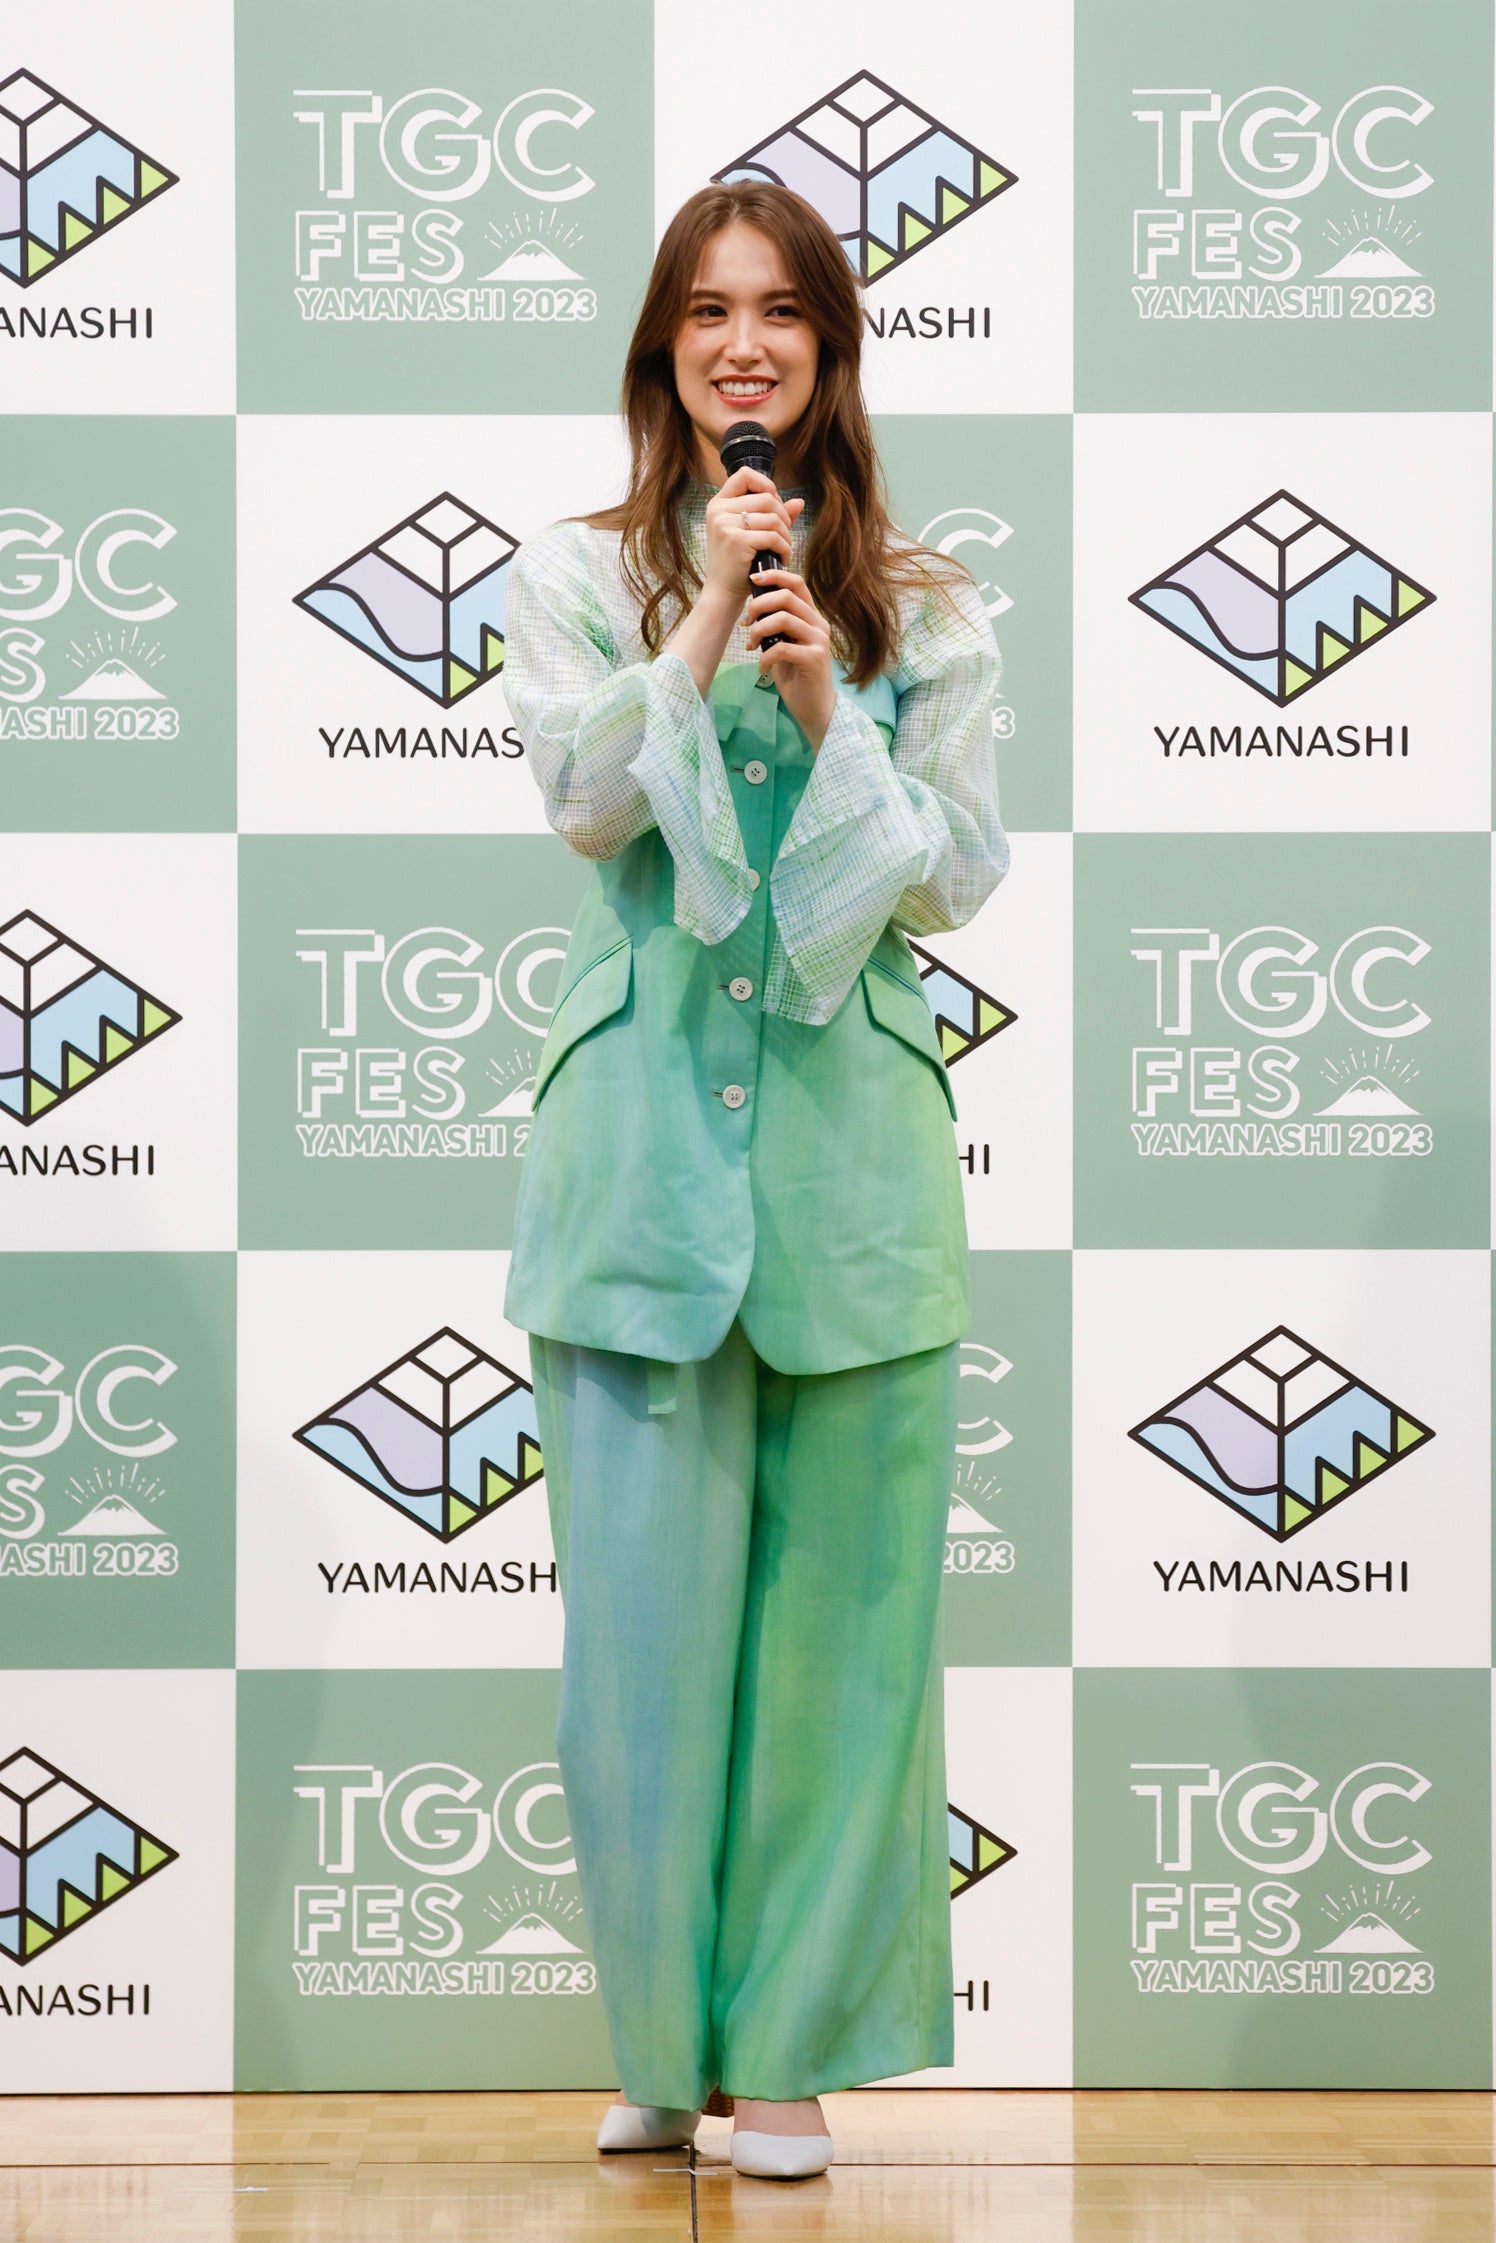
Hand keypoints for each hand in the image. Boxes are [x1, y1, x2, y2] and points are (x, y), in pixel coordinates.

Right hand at [701, 467, 803, 610]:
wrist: (723, 593)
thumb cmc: (739, 564)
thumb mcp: (753, 534)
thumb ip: (774, 516)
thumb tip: (799, 502)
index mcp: (719, 504)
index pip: (744, 475)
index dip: (765, 485)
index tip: (774, 506)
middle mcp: (719, 510)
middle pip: (766, 498)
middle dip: (783, 518)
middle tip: (784, 537)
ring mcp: (725, 525)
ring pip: (773, 518)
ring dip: (786, 536)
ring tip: (783, 550)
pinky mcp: (735, 540)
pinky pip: (773, 536)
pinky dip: (784, 548)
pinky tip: (781, 559)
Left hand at [745, 568, 835, 748]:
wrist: (814, 708)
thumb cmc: (797, 676)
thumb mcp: (784, 645)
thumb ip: (775, 626)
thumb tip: (752, 610)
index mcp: (811, 617)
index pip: (796, 583)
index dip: (774, 575)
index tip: (753, 580)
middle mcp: (819, 624)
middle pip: (787, 596)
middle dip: (759, 605)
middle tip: (746, 623)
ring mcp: (819, 641)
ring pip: (783, 618)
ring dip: (759, 630)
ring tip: (752, 646)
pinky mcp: (814, 659)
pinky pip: (782, 648)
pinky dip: (765, 658)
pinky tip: (762, 669)